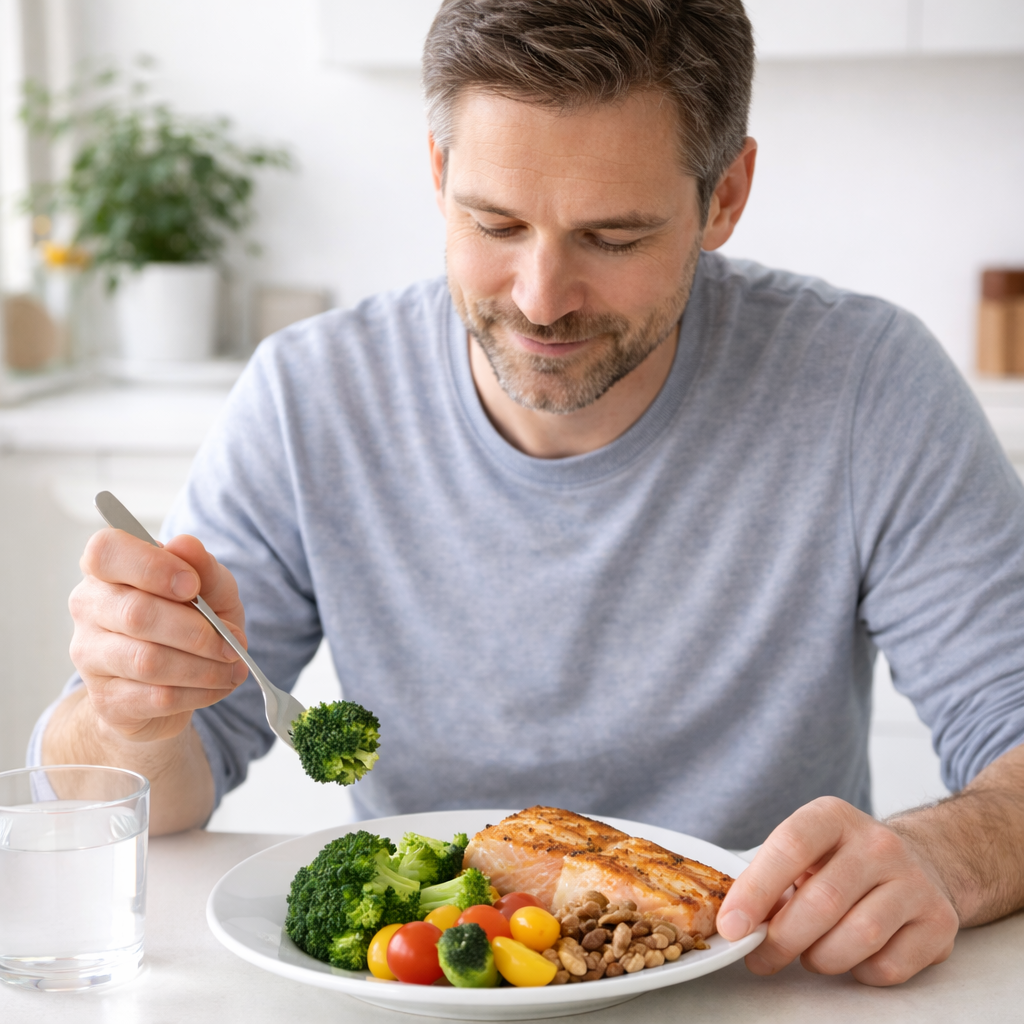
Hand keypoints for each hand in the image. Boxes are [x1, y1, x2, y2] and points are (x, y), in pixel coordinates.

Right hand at [69, 528, 248, 743]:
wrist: (172, 684)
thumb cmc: (190, 621)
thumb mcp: (210, 588)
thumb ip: (203, 566)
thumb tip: (186, 544)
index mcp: (108, 569)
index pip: (106, 551)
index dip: (151, 566)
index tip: (192, 586)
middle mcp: (89, 607)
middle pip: (136, 613)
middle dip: (197, 631)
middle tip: (233, 642)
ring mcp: (90, 655)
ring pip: (147, 661)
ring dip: (204, 667)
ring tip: (233, 667)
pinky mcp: (105, 699)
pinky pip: (156, 696)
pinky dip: (198, 692)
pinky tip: (218, 686)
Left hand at [717, 796, 958, 985]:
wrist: (920, 862)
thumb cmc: (842, 861)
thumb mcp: (805, 851)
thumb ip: (769, 878)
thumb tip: (734, 923)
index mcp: (833, 816)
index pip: (790, 846)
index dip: (756, 890)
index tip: (732, 926)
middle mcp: (878, 843)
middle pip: (823, 900)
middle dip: (782, 939)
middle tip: (760, 957)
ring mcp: (914, 881)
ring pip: (859, 937)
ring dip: (821, 958)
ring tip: (809, 955)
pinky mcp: (938, 922)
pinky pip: (889, 966)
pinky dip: (859, 972)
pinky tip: (851, 956)